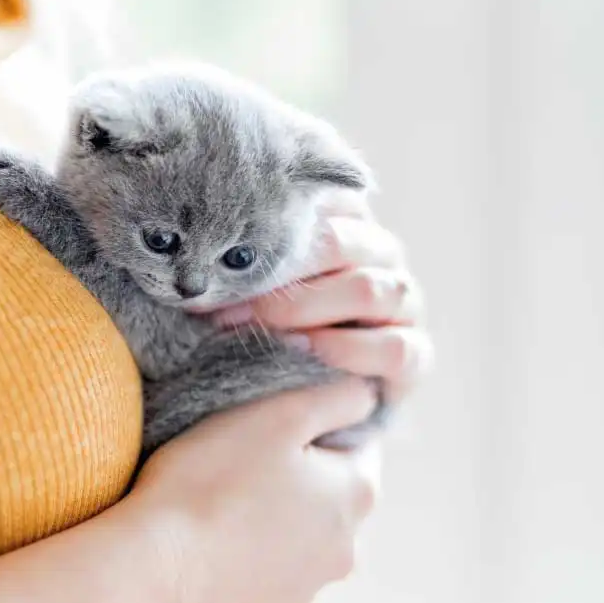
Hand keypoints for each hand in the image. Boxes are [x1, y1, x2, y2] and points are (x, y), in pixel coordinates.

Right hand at [124, 377, 382, 602]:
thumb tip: (367, 395)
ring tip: (220, 491)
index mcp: (359, 494)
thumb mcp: (279, 413)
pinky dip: (251, 540)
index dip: (316, 418)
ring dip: (275, 505)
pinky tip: (211, 529)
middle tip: (241, 448)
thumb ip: (337, 396)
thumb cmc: (211, 484)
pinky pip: (271, 558)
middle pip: (332, 485)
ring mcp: (310, 584)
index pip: (360, 438)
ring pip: (302, 524)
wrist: (152, 575)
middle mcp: (348, 547)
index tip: (269, 415)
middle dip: (298, 464)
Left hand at [213, 190, 432, 405]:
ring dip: (312, 307)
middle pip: (344, 241)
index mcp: (345, 222)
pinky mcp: (414, 357)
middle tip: (228, 298)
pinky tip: (312, 353)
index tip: (217, 247)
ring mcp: (405, 304)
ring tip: (267, 328)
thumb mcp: (244, 288)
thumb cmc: (262, 328)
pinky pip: (395, 347)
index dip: (270, 222)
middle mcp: (381, 256)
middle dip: (282, 271)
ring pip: (373, 290)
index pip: (321, 200)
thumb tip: (189, 245)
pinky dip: (351, 349)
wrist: (298, 402)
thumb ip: (234, 260)